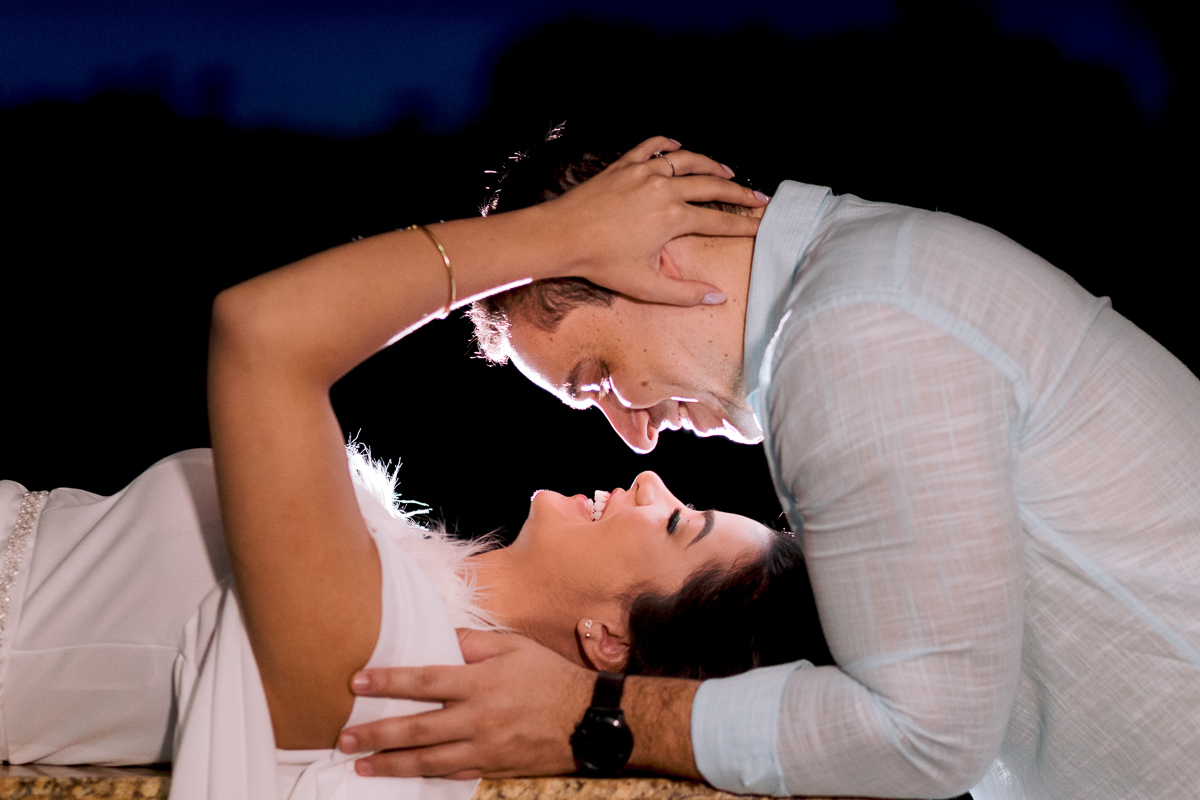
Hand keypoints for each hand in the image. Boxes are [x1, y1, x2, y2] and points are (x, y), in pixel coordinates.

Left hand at [338, 630, 593, 778]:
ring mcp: (485, 747)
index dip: (388, 682)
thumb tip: (438, 637)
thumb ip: (472, 642)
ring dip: (391, 763)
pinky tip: (403, 776)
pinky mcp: (493, 767)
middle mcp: (479, 718)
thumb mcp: (513, 646)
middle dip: (377, 733)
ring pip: (429, 761)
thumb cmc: (548, 676)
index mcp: (481, 682)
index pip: (425, 680)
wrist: (587, 718)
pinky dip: (425, 777)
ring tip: (360, 764)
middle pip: (418, 728)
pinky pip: (452, 775)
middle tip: (344, 737)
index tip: (357, 683)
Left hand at [539, 135, 767, 305]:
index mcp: (672, 218)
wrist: (560, 236)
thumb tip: (718, 297)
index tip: (764, 224)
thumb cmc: (601, 263)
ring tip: (727, 172)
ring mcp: (643, 172)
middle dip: (740, 192)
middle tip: (759, 198)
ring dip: (711, 165)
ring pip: (687, 160)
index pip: (719, 221)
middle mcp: (663, 189)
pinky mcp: (623, 165)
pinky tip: (678, 148)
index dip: (745, 224)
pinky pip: (652, 146)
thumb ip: (685, 293)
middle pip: (713, 186)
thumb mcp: (645, 286)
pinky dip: (668, 145)